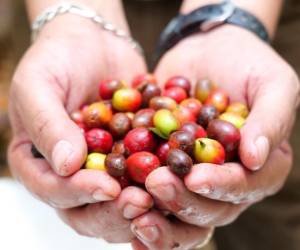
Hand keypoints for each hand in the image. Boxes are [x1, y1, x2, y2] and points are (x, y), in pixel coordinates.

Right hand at [8, 15, 151, 241]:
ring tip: (165, 191)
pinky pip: (145, 170)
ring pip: (121, 197)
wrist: (92, 41)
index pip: (53, 189)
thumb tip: (66, 165)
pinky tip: (182, 172)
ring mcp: (103, 165)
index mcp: (39, 161)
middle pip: (89, 206)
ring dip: (145, 201)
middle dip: (116, 209)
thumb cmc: (57, 59)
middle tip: (141, 201)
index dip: (78, 193)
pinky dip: (163, 175)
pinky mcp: (131, 154)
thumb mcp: (39, 84)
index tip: (106, 187)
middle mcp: (71, 171)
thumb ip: (47, 124)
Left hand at [136, 25, 298, 248]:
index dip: (221, 186)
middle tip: (156, 183)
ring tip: (130, 202)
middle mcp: (226, 178)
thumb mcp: (273, 83)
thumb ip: (272, 119)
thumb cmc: (248, 63)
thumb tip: (255, 159)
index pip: (245, 186)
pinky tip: (115, 198)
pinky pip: (149, 185)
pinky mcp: (163, 163)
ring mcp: (193, 174)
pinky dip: (132, 195)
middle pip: (208, 207)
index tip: (196, 178)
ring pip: (177, 205)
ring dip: (155, 209)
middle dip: (182, 199)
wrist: (208, 48)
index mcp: (259, 166)